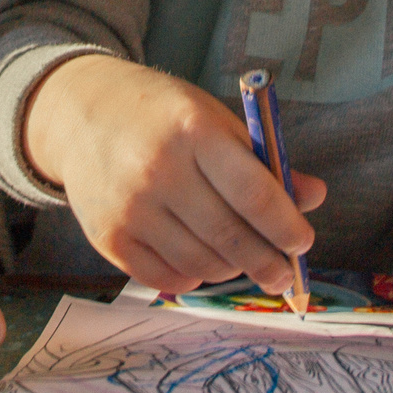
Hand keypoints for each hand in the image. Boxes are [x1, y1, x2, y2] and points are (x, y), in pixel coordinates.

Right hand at [23, 54, 325, 294]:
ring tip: (240, 261)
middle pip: (230, 236)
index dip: (286, 226)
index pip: (254, 193)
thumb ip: (263, 162)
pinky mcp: (108, 236)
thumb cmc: (162, 116)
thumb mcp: (215, 120)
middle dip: (267, 263)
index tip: (303, 243)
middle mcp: (158, 170)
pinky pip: (164, 277)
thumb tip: (312, 199)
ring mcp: (129, 207)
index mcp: (193, 131)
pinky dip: (192, 277)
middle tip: (283, 274)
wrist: (80, 114)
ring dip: (231, 269)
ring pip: (201, 264)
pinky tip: (201, 263)